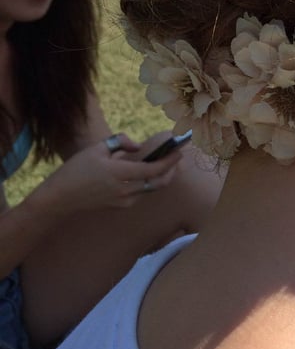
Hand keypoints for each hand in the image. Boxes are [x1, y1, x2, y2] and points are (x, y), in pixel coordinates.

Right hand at [37, 133, 183, 214]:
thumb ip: (121, 142)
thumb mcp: (97, 149)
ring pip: (150, 189)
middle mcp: (125, 190)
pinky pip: (140, 193)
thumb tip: (138, 146)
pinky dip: (148, 183)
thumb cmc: (76, 169)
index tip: (179, 151)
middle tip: (178, 158)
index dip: (169, 161)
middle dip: (172, 170)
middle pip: (158, 182)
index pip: (153, 169)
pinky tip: (148, 173)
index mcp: (119, 173)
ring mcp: (123, 200)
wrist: (61, 197)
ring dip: (161, 177)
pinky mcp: (120, 206)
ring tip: (166, 163)